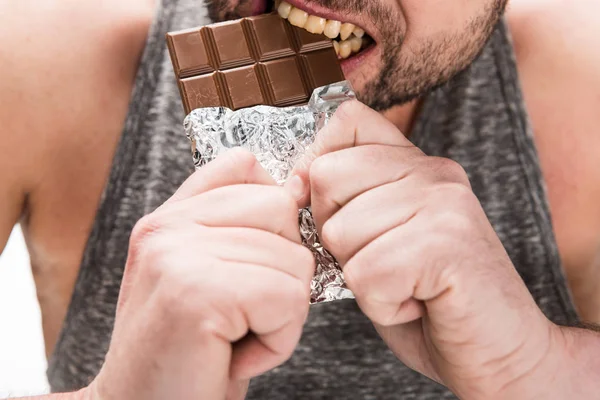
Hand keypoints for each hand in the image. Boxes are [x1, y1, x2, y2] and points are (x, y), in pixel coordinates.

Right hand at [88, 149, 314, 399]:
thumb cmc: (190, 350)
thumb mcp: (208, 276)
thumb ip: (242, 225)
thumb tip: (299, 186)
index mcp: (168, 217)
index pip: (246, 166)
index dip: (271, 214)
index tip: (253, 262)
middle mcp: (166, 227)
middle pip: (282, 210)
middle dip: (281, 272)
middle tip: (240, 313)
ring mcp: (176, 256)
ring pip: (295, 260)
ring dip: (281, 314)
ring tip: (234, 336)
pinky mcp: (196, 293)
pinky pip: (289, 299)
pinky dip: (278, 340)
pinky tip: (236, 355)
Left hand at [287, 100, 564, 398]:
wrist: (501, 350)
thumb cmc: (429, 297)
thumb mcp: (381, 238)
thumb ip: (346, 203)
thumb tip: (294, 182)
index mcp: (414, 164)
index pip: (347, 122)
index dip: (318, 163)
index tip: (330, 208)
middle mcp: (432, 173)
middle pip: (326, 178)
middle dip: (336, 235)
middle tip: (383, 260)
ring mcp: (443, 205)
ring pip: (340, 232)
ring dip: (361, 277)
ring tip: (406, 283)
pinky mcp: (447, 246)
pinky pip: (366, 276)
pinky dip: (381, 305)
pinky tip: (417, 303)